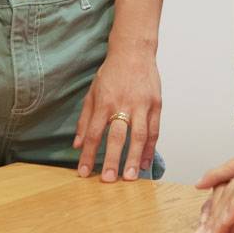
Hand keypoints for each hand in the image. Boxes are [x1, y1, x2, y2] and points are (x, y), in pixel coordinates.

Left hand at [73, 49, 161, 180]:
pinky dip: (150, 148)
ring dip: (135, 158)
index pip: (94, 133)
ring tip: (131, 177)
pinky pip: (154, 131)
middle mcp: (123, 104)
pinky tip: (145, 163)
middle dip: (112, 160)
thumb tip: (77, 144)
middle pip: (117, 136)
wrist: (134, 52)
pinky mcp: (156, 104)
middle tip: (108, 180)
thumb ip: (85, 119)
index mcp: (104, 102)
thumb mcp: (92, 93)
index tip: (83, 173)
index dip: (87, 154)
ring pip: (139, 136)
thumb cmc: (111, 73)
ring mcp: (142, 105)